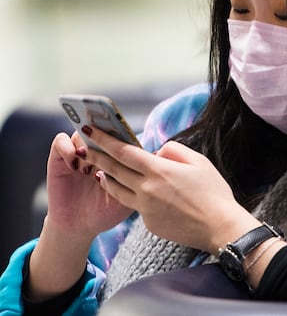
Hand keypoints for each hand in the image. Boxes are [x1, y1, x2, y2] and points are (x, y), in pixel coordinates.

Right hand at [27, 131, 133, 301]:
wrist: (80, 228)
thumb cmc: (107, 211)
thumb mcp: (129, 195)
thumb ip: (140, 179)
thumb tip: (158, 161)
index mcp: (116, 158)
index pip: (121, 136)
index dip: (124, 132)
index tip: (128, 135)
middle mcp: (97, 152)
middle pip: (101, 129)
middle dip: (105, 128)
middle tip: (108, 131)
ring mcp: (78, 155)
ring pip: (82, 131)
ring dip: (86, 140)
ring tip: (89, 156)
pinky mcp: (58, 160)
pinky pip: (60, 141)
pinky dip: (67, 146)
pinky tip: (74, 163)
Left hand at [82, 128, 257, 252]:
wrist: (219, 227)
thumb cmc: (213, 192)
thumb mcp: (199, 162)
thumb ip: (174, 151)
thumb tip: (157, 152)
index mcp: (159, 170)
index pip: (124, 151)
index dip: (104, 139)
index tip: (90, 130)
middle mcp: (147, 189)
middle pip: (113, 170)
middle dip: (96, 156)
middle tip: (84, 147)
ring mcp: (145, 208)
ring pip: (117, 190)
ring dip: (106, 178)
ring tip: (100, 171)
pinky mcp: (148, 223)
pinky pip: (136, 206)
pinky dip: (133, 196)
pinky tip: (137, 193)